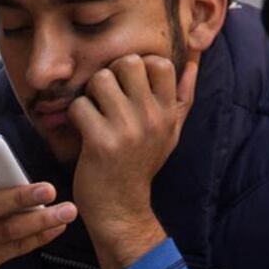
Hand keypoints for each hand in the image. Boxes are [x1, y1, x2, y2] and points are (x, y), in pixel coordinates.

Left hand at [68, 53, 199, 268]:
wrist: (121, 208)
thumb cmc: (141, 165)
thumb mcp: (170, 132)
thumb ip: (182, 96)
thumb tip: (192, 59)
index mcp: (169, 114)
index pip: (160, 63)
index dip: (140, 65)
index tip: (130, 86)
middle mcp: (152, 119)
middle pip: (128, 63)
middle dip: (111, 74)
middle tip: (107, 96)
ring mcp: (128, 131)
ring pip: (100, 80)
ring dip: (90, 94)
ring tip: (95, 113)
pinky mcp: (101, 143)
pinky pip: (80, 106)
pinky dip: (76, 116)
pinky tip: (84, 130)